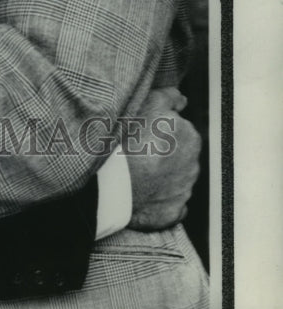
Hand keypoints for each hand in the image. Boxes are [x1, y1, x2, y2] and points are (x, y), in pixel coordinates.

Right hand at [126, 87, 201, 229]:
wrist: (115, 182)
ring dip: (159, 174)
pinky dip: (158, 197)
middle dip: (161, 151)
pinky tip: (141, 190)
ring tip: (135, 169)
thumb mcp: (149, 103)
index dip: (157, 127)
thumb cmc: (130, 140)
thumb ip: (170, 96)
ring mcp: (183, 190)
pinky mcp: (173, 212)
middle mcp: (193, 164)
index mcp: (191, 137)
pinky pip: (168, 202)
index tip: (141, 129)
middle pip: (177, 153)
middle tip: (136, 147)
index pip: (177, 127)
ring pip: (173, 177)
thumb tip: (181, 99)